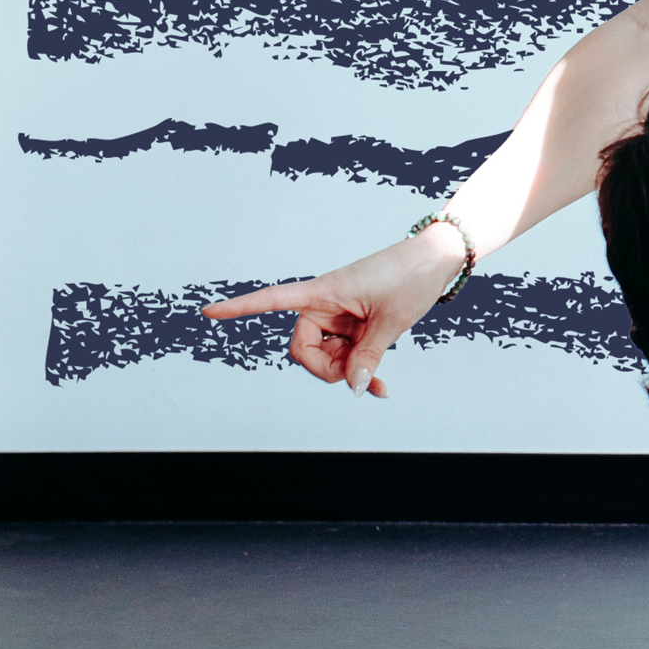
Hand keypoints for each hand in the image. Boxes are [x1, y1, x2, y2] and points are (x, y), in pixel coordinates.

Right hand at [200, 236, 457, 396]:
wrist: (440, 259)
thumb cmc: (412, 277)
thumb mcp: (391, 321)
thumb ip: (368, 357)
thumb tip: (353, 388)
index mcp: (324, 292)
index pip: (272, 299)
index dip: (240, 308)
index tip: (208, 312)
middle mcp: (326, 303)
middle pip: (303, 348)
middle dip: (325, 369)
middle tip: (359, 375)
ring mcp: (341, 315)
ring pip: (327, 356)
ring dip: (348, 371)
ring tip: (379, 377)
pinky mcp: (356, 323)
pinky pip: (347, 354)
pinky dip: (360, 370)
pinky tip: (379, 387)